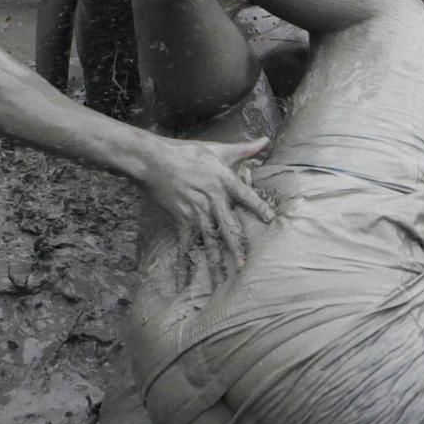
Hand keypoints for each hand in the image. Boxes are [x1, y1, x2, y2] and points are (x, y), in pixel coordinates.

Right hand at [143, 136, 273, 286]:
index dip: (258, 207)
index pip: (246, 196)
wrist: (153, 159)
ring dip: (215, 262)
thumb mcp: (217, 148)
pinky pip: (184, 245)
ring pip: (209, 241)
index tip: (271, 220)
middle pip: (228, 227)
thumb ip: (243, 149)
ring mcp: (195, 211)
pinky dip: (183, 265)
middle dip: (236, 248)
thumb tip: (266, 140)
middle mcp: (212, 199)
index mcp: (223, 180)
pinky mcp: (180, 219)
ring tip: (222, 282)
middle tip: (245, 267)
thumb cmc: (187, 153)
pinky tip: (184, 283)